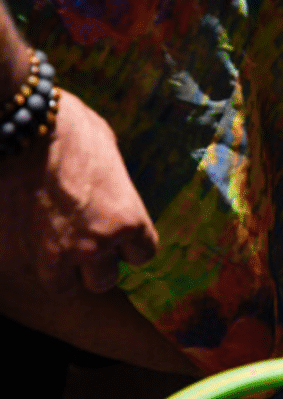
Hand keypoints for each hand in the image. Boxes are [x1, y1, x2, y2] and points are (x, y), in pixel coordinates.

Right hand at [0, 91, 157, 293]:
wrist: (14, 124)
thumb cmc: (66, 127)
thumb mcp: (108, 153)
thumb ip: (115, 186)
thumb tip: (113, 193)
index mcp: (126, 220)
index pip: (142, 255)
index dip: (130, 244)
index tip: (120, 234)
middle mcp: (93, 246)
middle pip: (104, 280)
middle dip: (96, 263)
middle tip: (85, 241)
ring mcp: (50, 255)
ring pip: (63, 285)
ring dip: (61, 269)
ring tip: (53, 244)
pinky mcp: (12, 256)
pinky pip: (25, 267)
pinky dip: (25, 254)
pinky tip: (24, 231)